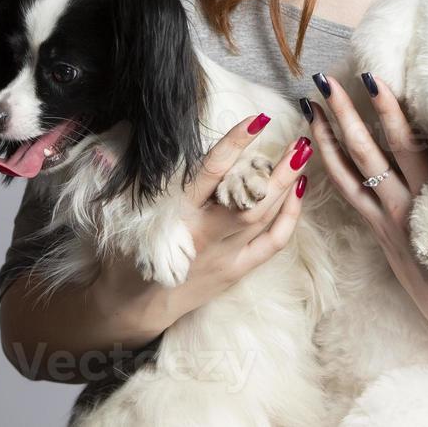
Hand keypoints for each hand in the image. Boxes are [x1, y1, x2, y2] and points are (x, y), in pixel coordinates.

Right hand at [93, 113, 313, 329]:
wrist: (133, 308)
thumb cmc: (127, 256)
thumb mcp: (123, 216)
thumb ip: (137, 179)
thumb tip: (126, 134)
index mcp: (177, 218)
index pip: (210, 174)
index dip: (235, 145)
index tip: (256, 120)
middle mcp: (205, 236)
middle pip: (251, 200)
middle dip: (278, 169)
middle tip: (301, 138)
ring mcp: (225, 256)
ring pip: (265, 218)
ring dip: (287, 185)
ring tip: (304, 154)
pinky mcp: (237, 271)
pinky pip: (271, 244)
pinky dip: (288, 218)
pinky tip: (298, 193)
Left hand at [305, 73, 427, 339]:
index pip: (406, 146)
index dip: (389, 112)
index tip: (373, 80)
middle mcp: (403, 208)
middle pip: (368, 152)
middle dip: (345, 114)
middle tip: (326, 80)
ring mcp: (385, 223)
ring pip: (348, 174)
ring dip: (327, 137)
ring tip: (309, 104)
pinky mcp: (377, 235)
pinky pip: (347, 197)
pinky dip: (330, 170)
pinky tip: (317, 148)